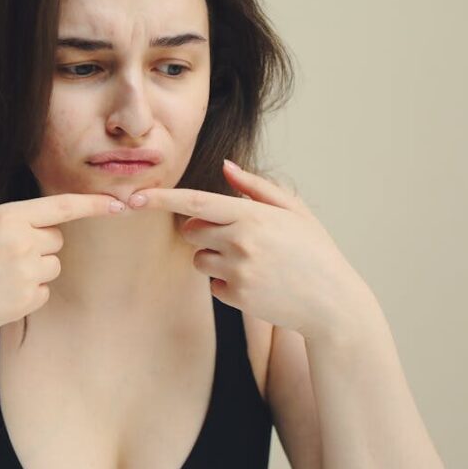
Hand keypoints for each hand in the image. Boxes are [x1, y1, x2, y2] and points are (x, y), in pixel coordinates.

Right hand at [0, 192, 127, 355]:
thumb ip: (0, 218)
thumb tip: (28, 221)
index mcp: (5, 217)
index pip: (61, 206)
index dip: (93, 204)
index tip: (118, 203)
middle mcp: (21, 242)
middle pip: (57, 238)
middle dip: (39, 243)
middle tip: (4, 255)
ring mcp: (26, 273)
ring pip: (53, 265)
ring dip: (35, 268)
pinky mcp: (27, 301)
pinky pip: (44, 289)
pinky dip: (28, 292)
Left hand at [127, 159, 368, 340]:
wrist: (333, 303)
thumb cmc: (314, 251)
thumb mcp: (293, 211)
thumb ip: (256, 187)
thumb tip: (225, 166)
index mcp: (252, 215)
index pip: (195, 202)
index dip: (161, 198)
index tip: (134, 197)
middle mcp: (240, 241)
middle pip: (191, 231)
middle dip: (202, 232)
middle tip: (234, 237)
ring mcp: (238, 270)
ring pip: (198, 259)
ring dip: (214, 258)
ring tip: (253, 262)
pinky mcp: (237, 296)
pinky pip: (213, 284)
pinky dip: (228, 283)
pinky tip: (258, 283)